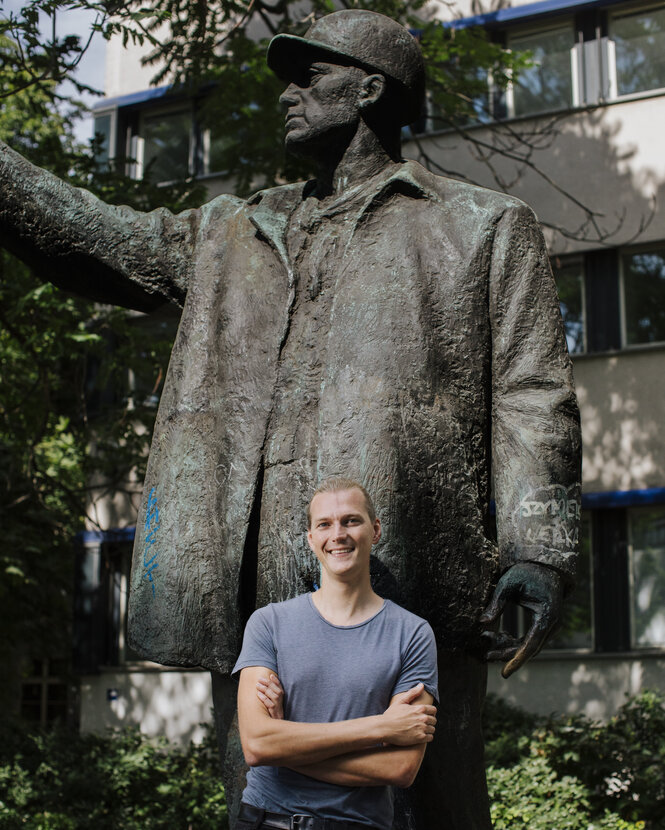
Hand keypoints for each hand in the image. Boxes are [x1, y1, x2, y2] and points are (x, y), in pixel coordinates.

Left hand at [256, 673, 283, 718]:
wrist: (275, 723)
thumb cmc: (273, 709)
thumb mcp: (273, 699)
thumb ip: (271, 691)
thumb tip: (264, 681)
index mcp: (281, 695)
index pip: (280, 686)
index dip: (276, 680)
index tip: (270, 675)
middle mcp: (280, 700)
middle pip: (276, 689)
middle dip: (268, 683)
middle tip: (259, 679)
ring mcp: (278, 706)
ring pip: (274, 695)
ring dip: (265, 689)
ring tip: (257, 685)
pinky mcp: (274, 712)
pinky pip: (269, 703)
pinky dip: (264, 698)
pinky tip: (258, 694)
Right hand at [380, 683, 435, 745]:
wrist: (385, 728)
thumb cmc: (391, 715)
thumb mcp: (401, 701)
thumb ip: (413, 693)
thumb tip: (421, 685)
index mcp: (420, 708)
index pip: (433, 710)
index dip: (430, 713)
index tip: (425, 715)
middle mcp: (423, 718)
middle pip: (434, 720)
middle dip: (429, 722)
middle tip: (422, 724)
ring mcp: (422, 728)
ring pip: (432, 729)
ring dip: (428, 730)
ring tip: (420, 730)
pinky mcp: (420, 738)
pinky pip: (430, 738)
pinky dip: (426, 737)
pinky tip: (420, 736)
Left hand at [480, 562, 563, 678]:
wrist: (544, 566)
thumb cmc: (525, 573)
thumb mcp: (508, 584)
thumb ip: (496, 603)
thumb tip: (481, 623)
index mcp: (546, 616)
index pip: (531, 645)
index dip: (517, 660)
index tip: (504, 673)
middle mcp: (552, 625)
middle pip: (529, 648)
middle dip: (507, 654)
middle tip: (486, 655)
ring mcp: (550, 627)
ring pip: (528, 646)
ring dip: (508, 647)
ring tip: (487, 642)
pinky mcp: (544, 626)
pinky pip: (529, 640)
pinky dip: (514, 640)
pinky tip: (497, 636)